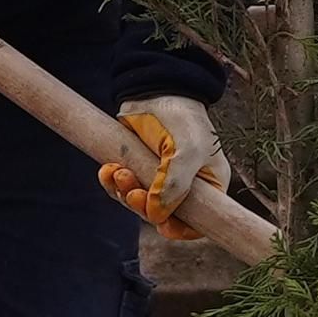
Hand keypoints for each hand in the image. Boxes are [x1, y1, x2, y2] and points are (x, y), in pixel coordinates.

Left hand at [98, 95, 225, 235]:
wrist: (154, 88)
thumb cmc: (181, 117)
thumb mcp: (187, 151)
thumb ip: (175, 185)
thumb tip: (156, 215)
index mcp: (208, 185)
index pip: (197, 222)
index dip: (179, 229)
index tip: (161, 223)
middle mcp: (185, 186)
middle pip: (162, 215)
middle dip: (143, 205)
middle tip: (132, 188)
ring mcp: (159, 178)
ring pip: (139, 203)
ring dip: (125, 192)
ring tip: (118, 172)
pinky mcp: (138, 168)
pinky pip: (123, 188)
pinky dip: (113, 183)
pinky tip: (108, 169)